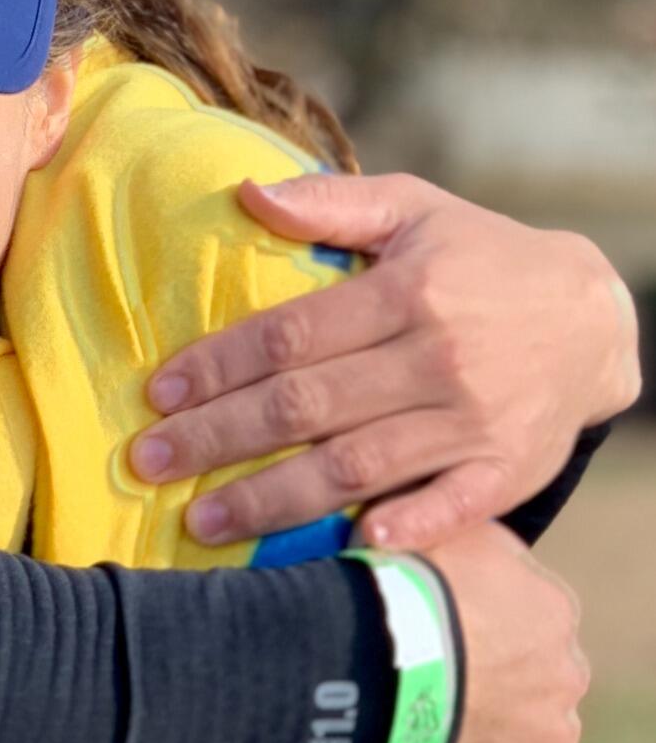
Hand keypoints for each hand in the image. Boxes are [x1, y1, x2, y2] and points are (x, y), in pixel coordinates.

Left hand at [132, 173, 641, 551]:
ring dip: (271, 499)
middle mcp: (438, 358)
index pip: (290, 336)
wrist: (595, 319)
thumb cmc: (481, 259)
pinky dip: (398, 528)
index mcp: (407, 293)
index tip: (157, 392)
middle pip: (306, 407)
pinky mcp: (505, 471)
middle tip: (148, 461)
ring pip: (355, 467)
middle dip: (217, 438)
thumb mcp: (415, 209)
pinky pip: (446, 508)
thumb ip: (332, 203)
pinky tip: (342, 546)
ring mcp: (473, 421)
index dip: (217, 366)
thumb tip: (248, 195)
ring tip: (200, 519)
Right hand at [389, 522, 586, 742]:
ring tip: (427, 730)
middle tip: (434, 686)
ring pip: (525, 740)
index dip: (482, 631)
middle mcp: (569, 676)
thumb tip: (475, 536)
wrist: (387, 659)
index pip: (530, 624)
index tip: (442, 638)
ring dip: (490, 737)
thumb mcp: (452, 530)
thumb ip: (482, 544)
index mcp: (554, 612)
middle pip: (535, 684)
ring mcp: (552, 739)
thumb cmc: (412, 585)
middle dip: (496, 686)